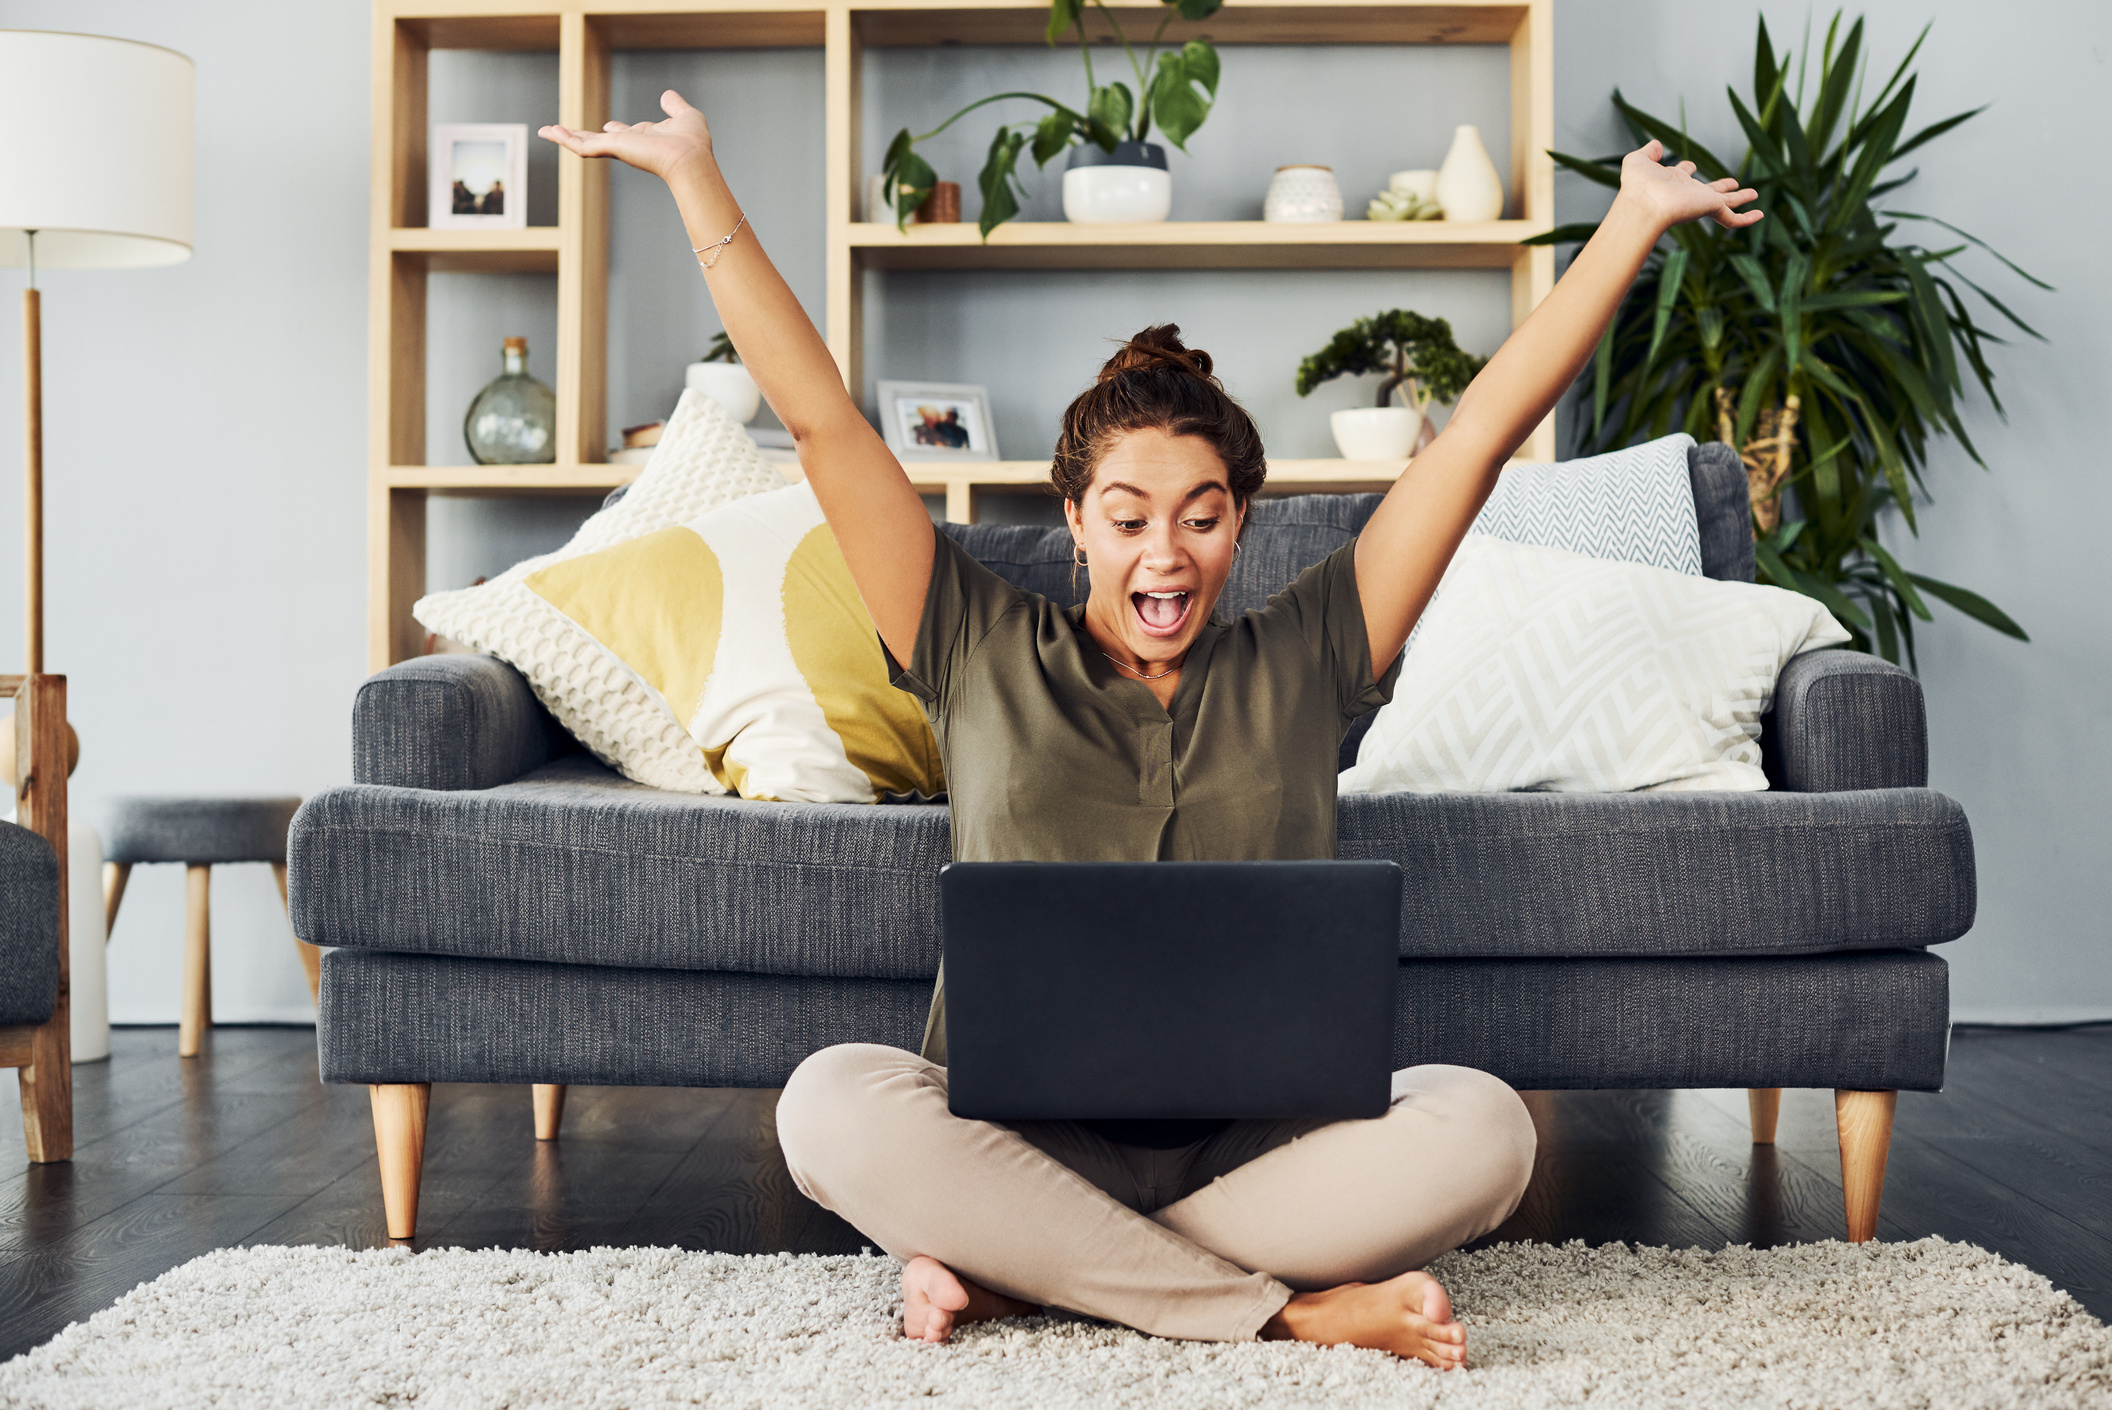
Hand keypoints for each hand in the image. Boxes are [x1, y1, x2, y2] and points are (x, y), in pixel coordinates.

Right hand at [539, 88, 713, 183]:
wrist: (690, 158)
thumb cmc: (693, 143)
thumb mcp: (685, 116)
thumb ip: (675, 106)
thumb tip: (666, 95)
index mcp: (646, 139)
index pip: (627, 135)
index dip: (618, 130)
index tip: (609, 126)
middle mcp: (630, 146)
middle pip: (600, 140)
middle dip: (582, 136)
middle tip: (563, 133)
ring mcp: (619, 149)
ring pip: (586, 144)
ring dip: (565, 137)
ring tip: (546, 131)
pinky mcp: (611, 149)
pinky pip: (582, 146)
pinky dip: (565, 139)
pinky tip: (551, 132)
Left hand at [1618, 139, 1762, 231]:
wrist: (1644, 205)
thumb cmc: (1637, 185)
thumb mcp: (1638, 161)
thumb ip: (1647, 152)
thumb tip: (1655, 145)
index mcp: (1672, 181)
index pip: (1682, 175)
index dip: (1685, 170)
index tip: (1689, 166)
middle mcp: (1688, 192)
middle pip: (1709, 189)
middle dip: (1720, 186)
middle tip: (1733, 184)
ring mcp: (1700, 202)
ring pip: (1726, 202)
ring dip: (1740, 198)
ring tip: (1754, 194)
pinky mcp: (1710, 209)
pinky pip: (1731, 218)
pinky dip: (1746, 218)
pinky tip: (1759, 215)